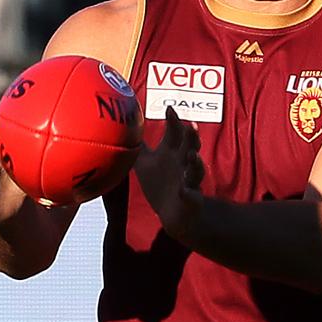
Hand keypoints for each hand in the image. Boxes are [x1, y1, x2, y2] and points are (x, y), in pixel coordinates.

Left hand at [134, 106, 205, 234]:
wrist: (172, 212)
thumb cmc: (160, 183)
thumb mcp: (146, 162)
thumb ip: (139, 146)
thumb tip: (125, 127)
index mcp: (172, 153)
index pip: (175, 133)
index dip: (174, 121)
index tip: (170, 108)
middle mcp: (183, 163)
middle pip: (190, 146)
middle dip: (191, 136)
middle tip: (190, 125)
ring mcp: (189, 179)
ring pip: (195, 169)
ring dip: (195, 162)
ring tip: (192, 155)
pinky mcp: (190, 197)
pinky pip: (190, 194)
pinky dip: (188, 192)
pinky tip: (184, 190)